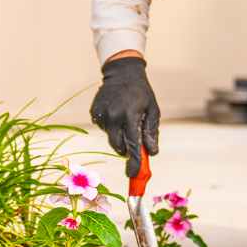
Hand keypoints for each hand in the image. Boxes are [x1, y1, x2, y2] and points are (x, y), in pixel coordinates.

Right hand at [90, 55, 159, 177]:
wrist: (122, 72)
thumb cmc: (141, 93)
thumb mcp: (152, 110)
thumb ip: (151, 132)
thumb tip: (151, 153)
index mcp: (130, 115)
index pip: (132, 144)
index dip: (133, 162)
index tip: (133, 174)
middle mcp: (114, 116)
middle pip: (118, 145)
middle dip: (126, 150)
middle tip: (132, 145)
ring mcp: (102, 114)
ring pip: (111, 138)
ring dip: (119, 136)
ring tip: (126, 118)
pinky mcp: (94, 113)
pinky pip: (104, 129)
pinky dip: (112, 127)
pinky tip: (116, 113)